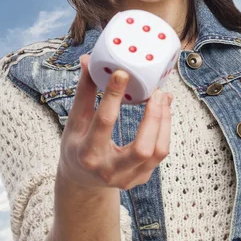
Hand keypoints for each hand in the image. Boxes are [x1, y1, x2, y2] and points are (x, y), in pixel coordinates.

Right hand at [57, 54, 172, 190]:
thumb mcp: (76, 121)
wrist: (82, 180)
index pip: (104, 122)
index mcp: (87, 154)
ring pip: (157, 151)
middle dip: (154, 117)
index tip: (123, 73)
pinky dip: (164, 128)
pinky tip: (163, 110)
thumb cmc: (77, 146)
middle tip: (157, 91)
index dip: (114, 95)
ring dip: (164, 121)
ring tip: (163, 97)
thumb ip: (86, 91)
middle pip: (141, 148)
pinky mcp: (142, 177)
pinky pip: (160, 151)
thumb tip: (88, 60)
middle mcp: (109, 171)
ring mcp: (129, 178)